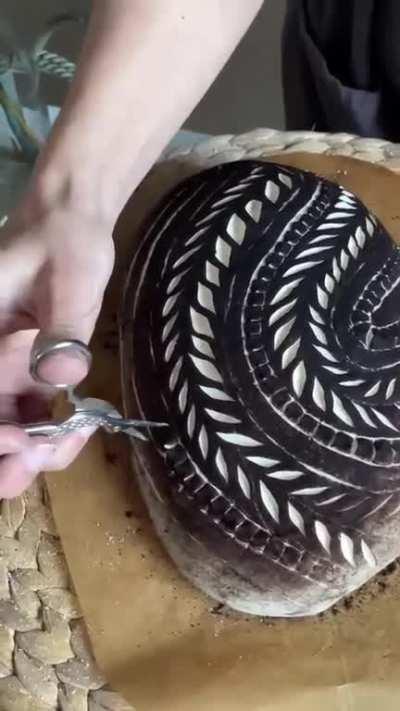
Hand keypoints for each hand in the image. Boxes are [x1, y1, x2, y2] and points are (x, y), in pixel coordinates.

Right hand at [0, 196, 114, 497]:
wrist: (74, 223)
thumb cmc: (64, 240)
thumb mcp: (67, 278)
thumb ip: (62, 329)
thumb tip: (63, 375)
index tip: (22, 440)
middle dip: (3, 458)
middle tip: (36, 462)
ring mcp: (4, 371)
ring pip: (7, 430)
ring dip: (29, 453)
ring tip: (71, 441)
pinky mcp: (30, 373)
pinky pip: (33, 417)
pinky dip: (51, 434)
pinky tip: (82, 426)